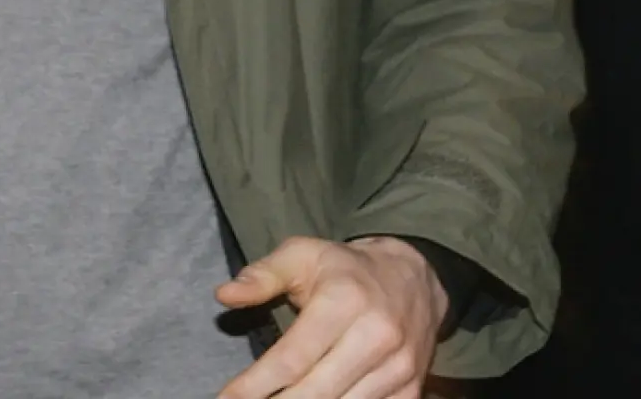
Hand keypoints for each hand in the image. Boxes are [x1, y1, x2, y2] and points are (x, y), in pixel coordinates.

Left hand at [216, 236, 447, 398]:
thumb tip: (223, 296)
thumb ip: (263, 275)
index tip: (226, 398)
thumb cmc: (348, 270)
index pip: (292, 358)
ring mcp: (399, 367)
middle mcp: (376, 336)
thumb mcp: (304, 255)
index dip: (253, 386)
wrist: (417, 277)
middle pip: (314, 393)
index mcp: (345, 301)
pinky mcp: (411, 388)